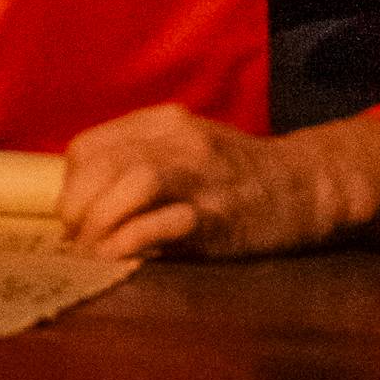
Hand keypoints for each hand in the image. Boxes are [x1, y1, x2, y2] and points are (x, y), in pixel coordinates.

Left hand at [54, 103, 379, 261]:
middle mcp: (180, 141)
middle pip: (102, 165)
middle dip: (77, 209)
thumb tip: (86, 197)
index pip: (88, 148)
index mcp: (164, 122)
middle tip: (79, 241)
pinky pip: (165, 223)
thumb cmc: (241, 174)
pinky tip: (124, 258)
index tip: (75, 218)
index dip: (71, 187)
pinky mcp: (221, 216)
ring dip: (101, 223)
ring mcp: (202, 177)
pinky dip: (132, 242)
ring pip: (130, 183)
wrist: (309, 185)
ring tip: (97, 251)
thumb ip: (140, 159)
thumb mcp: (187, 149)